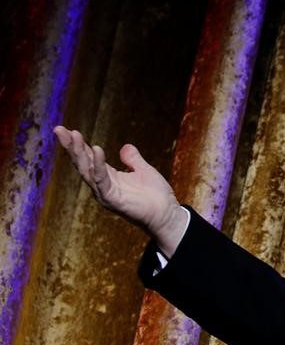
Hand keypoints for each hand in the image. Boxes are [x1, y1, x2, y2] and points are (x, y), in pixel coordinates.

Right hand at [53, 126, 186, 256]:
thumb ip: (133, 159)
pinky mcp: (112, 199)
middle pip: (82, 163)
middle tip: (59, 129)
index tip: (67, 129)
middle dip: (70, 146)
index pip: (88, 158)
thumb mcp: (144, 171)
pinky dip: (98, 165)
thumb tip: (125, 147)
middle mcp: (102, 185)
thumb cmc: (155, 196)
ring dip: (79, 152)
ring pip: (87, 170)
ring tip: (73, 135)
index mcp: (108, 177)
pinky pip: (102, 180)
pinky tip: (96, 149)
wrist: (166, 214)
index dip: (78, 144)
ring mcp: (105, 193)